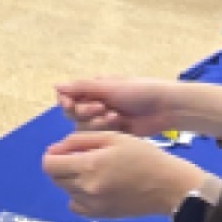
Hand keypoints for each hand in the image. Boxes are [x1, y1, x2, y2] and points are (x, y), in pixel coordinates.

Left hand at [42, 130, 210, 219]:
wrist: (169, 186)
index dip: (52, 155)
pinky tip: (94, 187)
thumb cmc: (144, 157)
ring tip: (94, 171)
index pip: (50, 164)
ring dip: (72, 179)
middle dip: (61, 166)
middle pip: (55, 178)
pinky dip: (79, 196)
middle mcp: (87, 188)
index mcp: (89, 166)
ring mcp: (92, 204)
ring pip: (66, 191)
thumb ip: (79, 140)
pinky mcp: (100, 215)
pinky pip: (76, 205)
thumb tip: (54, 149)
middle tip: (81, 158)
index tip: (62, 151)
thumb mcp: (113, 138)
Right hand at [55, 77, 221, 140]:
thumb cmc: (139, 91)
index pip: (69, 97)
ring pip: (85, 127)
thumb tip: (55, 86)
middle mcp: (96, 103)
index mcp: (95, 89)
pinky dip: (106, 129)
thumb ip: (81, 87)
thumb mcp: (109, 86)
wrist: (167, 107)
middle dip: (85, 112)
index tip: (70, 105)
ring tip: (114, 116)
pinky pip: (99, 136)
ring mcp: (105, 120)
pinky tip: (120, 123)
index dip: (67, 102)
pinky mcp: (113, 133)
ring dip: (97, 122)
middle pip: (74, 114)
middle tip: (100, 108)